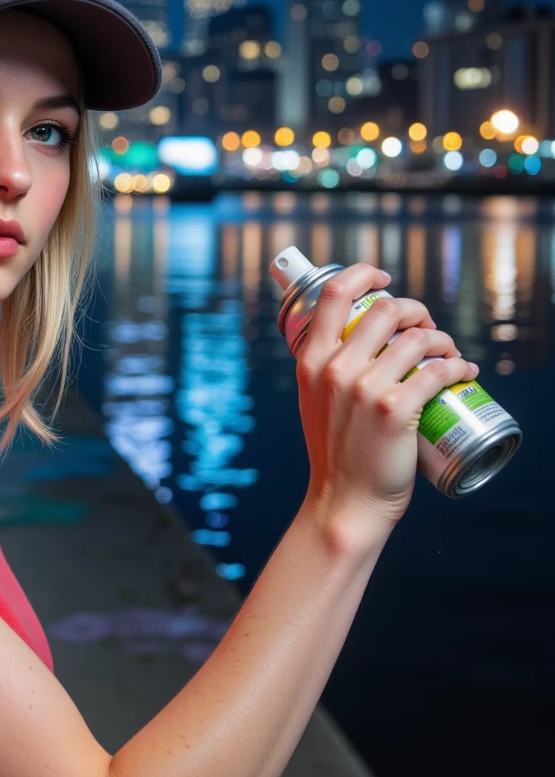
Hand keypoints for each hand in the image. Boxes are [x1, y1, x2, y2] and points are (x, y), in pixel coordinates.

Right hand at [294, 262, 478, 546]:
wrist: (344, 502)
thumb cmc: (335, 454)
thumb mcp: (314, 401)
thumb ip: (327, 370)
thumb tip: (357, 340)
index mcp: (311, 360)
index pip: (334, 293)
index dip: (365, 274)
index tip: (385, 278)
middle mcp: (335, 368)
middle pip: (387, 309)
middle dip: (417, 310)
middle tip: (427, 328)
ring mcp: (364, 388)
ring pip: (419, 338)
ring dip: (444, 340)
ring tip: (449, 353)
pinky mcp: (395, 410)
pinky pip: (438, 372)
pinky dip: (458, 367)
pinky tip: (465, 372)